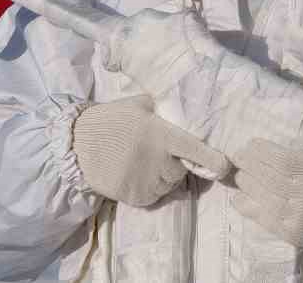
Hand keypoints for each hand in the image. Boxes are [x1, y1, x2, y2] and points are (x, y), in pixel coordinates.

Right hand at [72, 95, 231, 206]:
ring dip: (162, 177)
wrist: (77, 144)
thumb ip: (161, 110)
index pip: (196, 150)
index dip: (213, 160)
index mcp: (161, 134)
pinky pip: (153, 196)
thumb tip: (182, 108)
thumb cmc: (110, 120)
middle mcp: (157, 160)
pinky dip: (149, 189)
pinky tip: (133, 174)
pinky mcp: (135, 197)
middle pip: (181, 170)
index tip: (225, 167)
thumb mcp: (138, 105)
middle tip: (156, 152)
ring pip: (168, 185)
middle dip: (174, 163)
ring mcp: (146, 181)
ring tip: (141, 162)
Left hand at [231, 139, 302, 247]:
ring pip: (259, 195)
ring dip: (245, 182)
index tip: (250, 144)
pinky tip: (240, 195)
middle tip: (240, 157)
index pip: (277, 159)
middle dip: (248, 165)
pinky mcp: (293, 233)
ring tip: (242, 174)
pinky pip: (260, 218)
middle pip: (264, 176)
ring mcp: (299, 215)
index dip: (258, 151)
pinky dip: (245, 204)